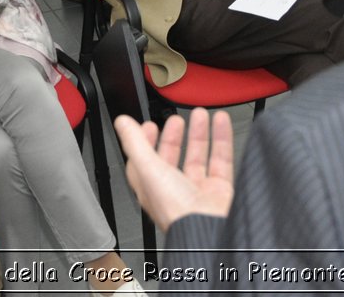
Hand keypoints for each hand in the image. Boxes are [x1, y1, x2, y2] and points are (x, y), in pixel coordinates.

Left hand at [115, 108, 234, 230]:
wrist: (208, 228)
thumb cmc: (175, 209)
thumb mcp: (148, 168)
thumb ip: (134, 143)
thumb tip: (121, 123)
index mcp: (151, 188)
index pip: (143, 161)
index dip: (144, 142)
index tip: (148, 125)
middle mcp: (174, 190)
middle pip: (171, 158)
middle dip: (173, 136)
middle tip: (175, 119)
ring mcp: (198, 191)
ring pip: (198, 157)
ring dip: (199, 134)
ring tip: (201, 114)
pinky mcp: (219, 190)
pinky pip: (221, 160)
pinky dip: (222, 139)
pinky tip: (220, 123)